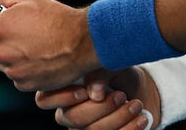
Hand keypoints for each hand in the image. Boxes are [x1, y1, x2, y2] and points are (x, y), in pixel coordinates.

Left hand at [0, 0, 98, 90]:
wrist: (82, 42)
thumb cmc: (58, 18)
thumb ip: (3, 0)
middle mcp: (2, 52)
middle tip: (9, 31)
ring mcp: (12, 71)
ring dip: (8, 54)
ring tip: (31, 43)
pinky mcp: (24, 84)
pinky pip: (14, 75)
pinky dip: (21, 67)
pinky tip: (37, 56)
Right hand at [37, 67, 159, 129]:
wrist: (139, 89)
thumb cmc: (117, 72)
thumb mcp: (110, 62)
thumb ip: (98, 71)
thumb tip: (94, 92)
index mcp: (62, 90)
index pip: (45, 99)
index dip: (62, 98)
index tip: (84, 92)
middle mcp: (68, 113)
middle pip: (73, 118)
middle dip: (100, 108)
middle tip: (120, 96)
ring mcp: (83, 129)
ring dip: (118, 118)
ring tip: (135, 104)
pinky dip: (129, 129)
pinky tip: (140, 118)